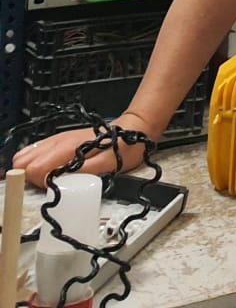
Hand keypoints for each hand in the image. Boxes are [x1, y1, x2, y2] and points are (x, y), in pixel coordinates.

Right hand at [13, 114, 151, 188]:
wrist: (134, 129)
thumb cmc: (123, 147)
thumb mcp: (108, 165)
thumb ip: (83, 173)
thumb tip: (60, 181)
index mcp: (67, 148)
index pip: (33, 169)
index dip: (40, 182)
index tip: (54, 186)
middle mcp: (58, 142)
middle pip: (22, 162)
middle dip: (31, 178)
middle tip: (50, 183)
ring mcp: (56, 140)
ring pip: (25, 156)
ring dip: (31, 171)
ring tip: (50, 178)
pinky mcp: (58, 141)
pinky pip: (34, 152)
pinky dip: (35, 163)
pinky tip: (50, 169)